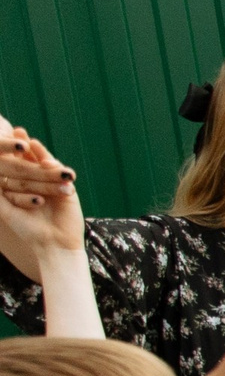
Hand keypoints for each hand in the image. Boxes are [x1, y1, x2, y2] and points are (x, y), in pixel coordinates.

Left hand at [0, 119, 86, 258]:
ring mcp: (52, 188)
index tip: (0, 142)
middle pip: (29, 163)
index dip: (7, 155)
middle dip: (23, 147)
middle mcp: (37, 188)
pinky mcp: (67, 191)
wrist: (55, 245)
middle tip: (16, 130)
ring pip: (45, 167)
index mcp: (22, 192)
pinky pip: (61, 175)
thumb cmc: (28, 230)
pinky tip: (46, 158)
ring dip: (39, 152)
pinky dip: (55, 166)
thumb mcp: (6, 210)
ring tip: (29, 140)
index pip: (13, 169)